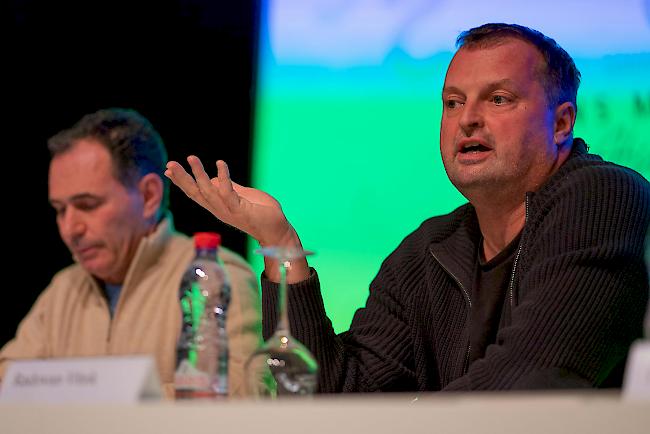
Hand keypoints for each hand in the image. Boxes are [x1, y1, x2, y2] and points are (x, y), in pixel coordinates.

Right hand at [165, 157, 308, 281]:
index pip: (195, 193)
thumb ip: (228, 188)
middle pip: (195, 193)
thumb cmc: (261, 213)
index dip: (181, 182)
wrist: (277, 230)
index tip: (168, 170)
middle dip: (182, 178)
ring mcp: (228, 210)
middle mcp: (219, 209)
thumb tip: (213, 179)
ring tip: (191, 158)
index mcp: (218, 206)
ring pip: (208, 191)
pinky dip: (223, 177)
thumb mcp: (242, 196)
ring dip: (199, 174)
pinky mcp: (240, 209)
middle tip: (169, 164)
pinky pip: (228, 192)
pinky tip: (220, 164)